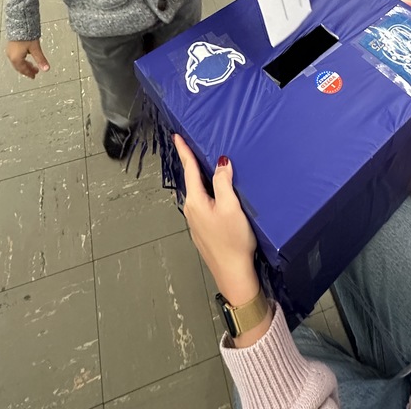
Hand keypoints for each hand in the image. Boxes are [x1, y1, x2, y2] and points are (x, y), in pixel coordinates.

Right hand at [6, 39, 49, 79]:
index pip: (23, 70)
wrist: (19, 24)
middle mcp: (11, 56)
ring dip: (24, 65)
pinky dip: (21, 60)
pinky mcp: (11, 46)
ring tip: (31, 65)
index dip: (29, 73)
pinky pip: (15, 57)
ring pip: (17, 62)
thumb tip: (46, 69)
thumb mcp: (36, 48)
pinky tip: (26, 56)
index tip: (34, 76)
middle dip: (27, 70)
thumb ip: (41, 59)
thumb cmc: (26, 35)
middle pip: (19, 67)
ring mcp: (10, 51)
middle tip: (34, 72)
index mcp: (16, 58)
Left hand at [173, 134, 258, 305]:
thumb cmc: (233, 241)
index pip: (189, 169)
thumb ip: (224, 182)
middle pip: (192, 180)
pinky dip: (208, 191)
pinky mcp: (205, 230)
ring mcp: (197, 222)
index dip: (184, 151)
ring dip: (201, 178)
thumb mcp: (231, 207)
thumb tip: (220, 162)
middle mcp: (192, 210)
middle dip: (193, 162)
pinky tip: (216, 192)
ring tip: (206, 164)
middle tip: (194, 145)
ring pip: (199, 192)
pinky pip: (204, 203)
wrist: (234, 274)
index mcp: (196, 201)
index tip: (176, 136)